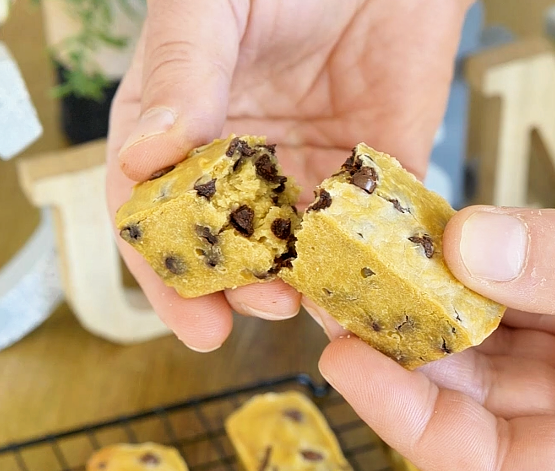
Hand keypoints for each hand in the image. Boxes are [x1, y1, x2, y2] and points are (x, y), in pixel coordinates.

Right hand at [106, 0, 471, 350]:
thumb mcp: (210, 5)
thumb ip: (180, 77)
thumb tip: (144, 158)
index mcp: (181, 129)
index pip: (159, 217)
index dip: (172, 274)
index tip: (197, 321)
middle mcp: (241, 165)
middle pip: (230, 251)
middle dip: (245, 291)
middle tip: (268, 305)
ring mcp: (307, 172)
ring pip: (299, 254)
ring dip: (309, 288)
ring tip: (324, 304)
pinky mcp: (373, 169)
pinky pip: (372, 229)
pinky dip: (374, 264)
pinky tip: (378, 290)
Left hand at [319, 206, 554, 470]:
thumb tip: (465, 243)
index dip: (406, 418)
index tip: (342, 360)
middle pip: (476, 412)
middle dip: (406, 351)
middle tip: (343, 296)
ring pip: (496, 363)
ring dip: (439, 311)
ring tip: (381, 262)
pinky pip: (531, 324)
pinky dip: (492, 284)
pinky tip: (448, 246)